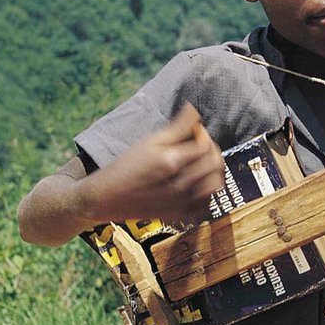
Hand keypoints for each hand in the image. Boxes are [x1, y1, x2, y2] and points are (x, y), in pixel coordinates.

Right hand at [80, 103, 224, 224]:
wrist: (108, 197)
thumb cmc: (126, 166)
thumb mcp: (150, 141)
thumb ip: (177, 127)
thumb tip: (194, 110)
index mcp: (171, 163)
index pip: (205, 145)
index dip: (203, 134)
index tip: (195, 131)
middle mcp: (180, 185)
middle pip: (214, 164)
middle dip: (211, 149)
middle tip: (200, 144)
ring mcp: (182, 203)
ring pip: (216, 184)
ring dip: (214, 170)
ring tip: (202, 162)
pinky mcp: (180, 215)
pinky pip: (207, 203)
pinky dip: (208, 190)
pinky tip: (197, 181)